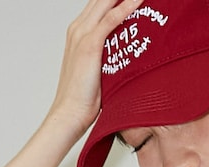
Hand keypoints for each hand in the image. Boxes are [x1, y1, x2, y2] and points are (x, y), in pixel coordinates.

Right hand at [48, 0, 144, 136]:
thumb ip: (109, 58)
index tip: (136, 0)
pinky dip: (125, 8)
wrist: (70, 112)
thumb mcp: (99, 71)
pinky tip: (138, 2)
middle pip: (102, 0)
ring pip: (106, 3)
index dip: (116, 0)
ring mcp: (83, 35)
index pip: (99, 6)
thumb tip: (129, 60)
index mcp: (79, 32)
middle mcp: (79, 28)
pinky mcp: (90, 45)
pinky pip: (110, 20)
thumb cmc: (85, 98)